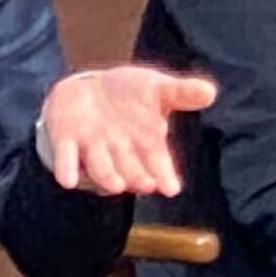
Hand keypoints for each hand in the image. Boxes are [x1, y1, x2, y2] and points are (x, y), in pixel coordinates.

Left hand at [36, 64, 217, 196]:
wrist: (87, 88)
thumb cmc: (129, 95)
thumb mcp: (156, 88)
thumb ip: (181, 93)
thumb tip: (210, 92)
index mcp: (145, 144)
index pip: (158, 164)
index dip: (164, 176)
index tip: (171, 188)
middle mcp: (120, 151)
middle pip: (130, 169)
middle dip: (137, 177)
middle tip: (146, 185)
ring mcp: (93, 147)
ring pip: (100, 166)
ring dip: (107, 176)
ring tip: (117, 185)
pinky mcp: (67, 139)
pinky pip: (66, 157)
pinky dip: (67, 168)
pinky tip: (67, 181)